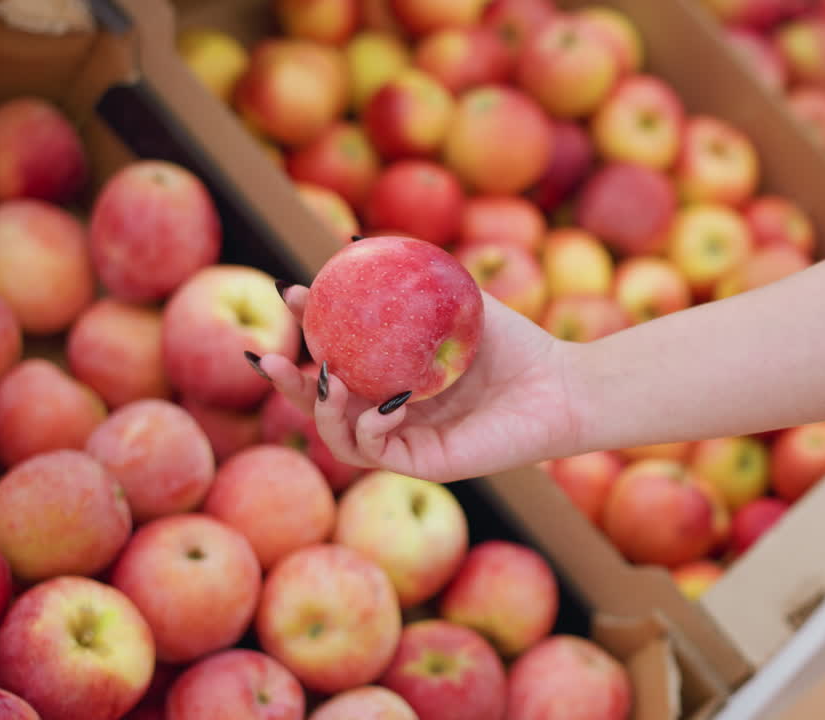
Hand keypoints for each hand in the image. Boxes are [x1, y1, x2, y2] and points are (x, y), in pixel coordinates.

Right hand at [255, 285, 581, 482]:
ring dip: (319, 411)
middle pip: (322, 406)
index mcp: (393, 377)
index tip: (290, 293)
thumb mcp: (454, 302)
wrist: (561, 384)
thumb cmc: (516, 344)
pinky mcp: (428, 464)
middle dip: (287, 383)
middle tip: (264, 355)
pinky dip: (368, 430)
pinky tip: (383, 403)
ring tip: (323, 379)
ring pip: (339, 437)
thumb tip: (351, 243)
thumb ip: (409, 279)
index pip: (335, 357)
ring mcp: (408, 440)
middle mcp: (393, 412)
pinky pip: (378, 453)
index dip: (307, 328)